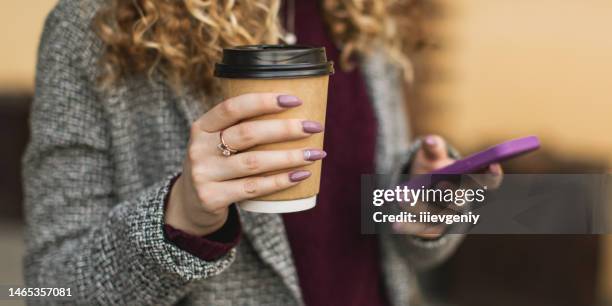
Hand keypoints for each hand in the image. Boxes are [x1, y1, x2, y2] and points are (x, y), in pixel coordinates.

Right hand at [165, 94, 326, 235]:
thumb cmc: (218, 165)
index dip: (264, 101)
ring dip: (290, 156)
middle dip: (285, 129)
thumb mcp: (217, 142)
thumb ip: (242, 127)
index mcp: (201, 127)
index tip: (295, 100)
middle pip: (247, 134)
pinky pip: (254, 187)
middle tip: (314, 127)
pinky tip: (301, 175)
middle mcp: (199, 149)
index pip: (232, 107)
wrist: (191, 205)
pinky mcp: (212, 198)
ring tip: (315, 153)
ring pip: (254, 162)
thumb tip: (295, 110)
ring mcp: (204, 175)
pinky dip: (281, 181)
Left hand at [396, 135, 503, 238]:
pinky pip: (418, 228)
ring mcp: (445, 216)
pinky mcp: (429, 228)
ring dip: (420, 206)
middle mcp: (459, 201)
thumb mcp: (433, 158)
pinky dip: (407, 226)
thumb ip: (434, 149)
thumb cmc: (432, 170)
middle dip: (451, 193)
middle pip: (459, 200)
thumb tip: (430, 141)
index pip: (487, 181)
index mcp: (467, 182)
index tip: (492, 165)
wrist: (419, 193)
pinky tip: (395, 225)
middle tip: (442, 185)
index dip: (492, 175)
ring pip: (436, 214)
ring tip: (403, 198)